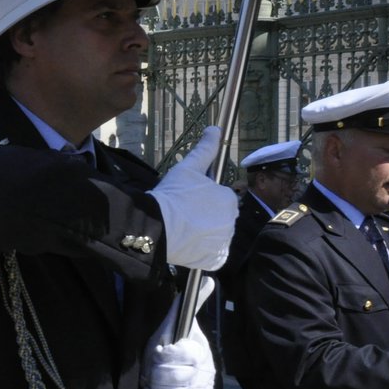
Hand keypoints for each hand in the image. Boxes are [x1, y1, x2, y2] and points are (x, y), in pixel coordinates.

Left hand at [142, 276, 216, 388]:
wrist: (190, 385)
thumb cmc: (178, 351)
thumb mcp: (179, 328)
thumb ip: (188, 307)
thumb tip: (209, 280)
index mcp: (199, 353)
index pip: (179, 353)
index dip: (165, 353)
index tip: (162, 351)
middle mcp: (203, 376)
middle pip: (170, 376)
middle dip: (156, 372)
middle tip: (155, 369)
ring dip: (155, 388)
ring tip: (155, 382)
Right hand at [149, 125, 236, 271]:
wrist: (157, 227)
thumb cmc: (173, 195)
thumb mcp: (187, 168)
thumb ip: (204, 149)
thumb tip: (216, 129)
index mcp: (228, 198)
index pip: (219, 198)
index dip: (201, 199)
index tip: (186, 200)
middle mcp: (231, 221)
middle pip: (219, 217)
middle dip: (205, 217)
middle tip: (183, 215)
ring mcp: (224, 242)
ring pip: (215, 235)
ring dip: (204, 234)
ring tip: (183, 230)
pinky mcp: (215, 259)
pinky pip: (213, 255)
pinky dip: (203, 251)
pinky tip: (188, 244)